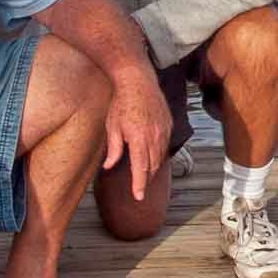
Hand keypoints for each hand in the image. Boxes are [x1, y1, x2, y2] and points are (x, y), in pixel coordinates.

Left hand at [102, 63, 171, 200]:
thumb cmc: (121, 102)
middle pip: (153, 165)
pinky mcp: (168, 124)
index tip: (138, 196)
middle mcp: (154, 136)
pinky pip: (165, 144)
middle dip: (146, 178)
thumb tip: (109, 166)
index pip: (141, 169)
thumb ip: (113, 149)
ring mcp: (163, 130)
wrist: (137, 81)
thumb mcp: (112, 127)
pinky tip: (153, 156)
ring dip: (153, 167)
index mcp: (139, 139)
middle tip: (139, 187)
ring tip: (145, 174)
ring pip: (160, 156)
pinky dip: (159, 154)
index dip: (139, 185)